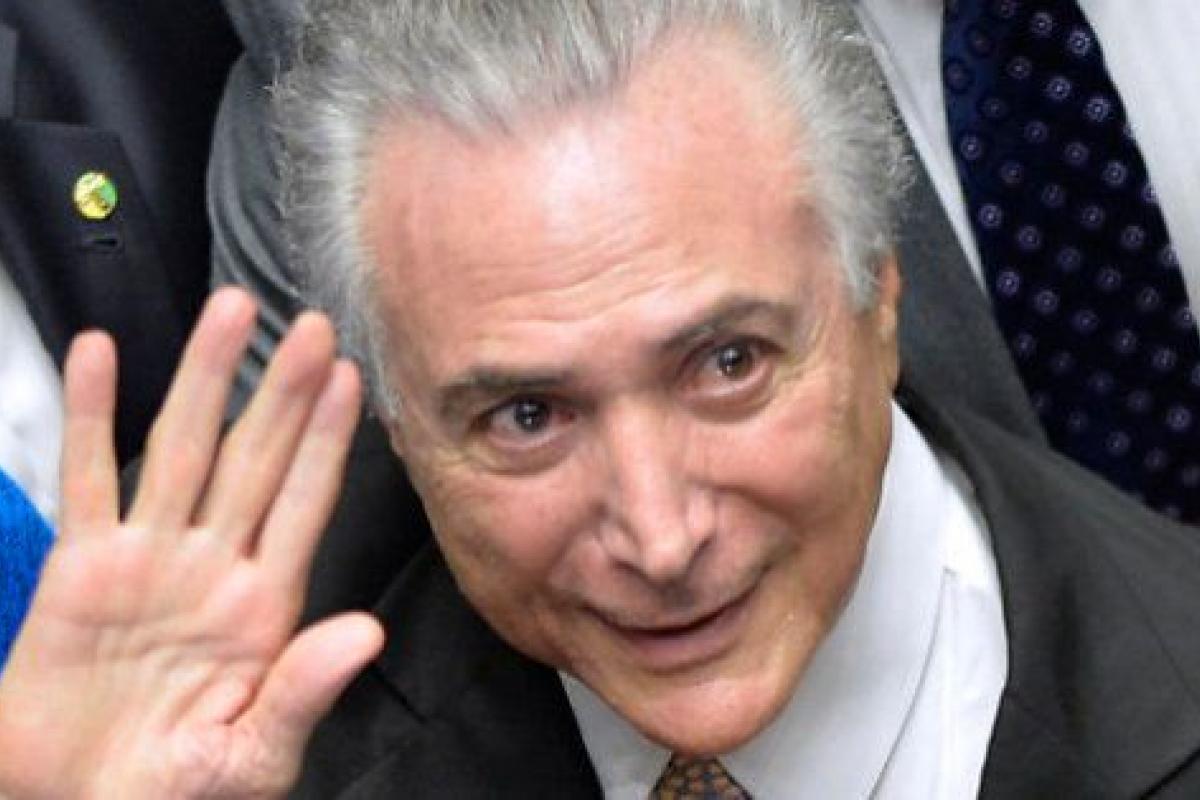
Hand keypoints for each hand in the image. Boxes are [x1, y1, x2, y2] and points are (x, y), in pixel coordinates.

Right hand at [0, 288, 382, 797]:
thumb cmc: (169, 795)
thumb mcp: (250, 758)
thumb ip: (303, 692)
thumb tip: (365, 634)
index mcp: (264, 608)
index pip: (305, 504)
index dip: (327, 441)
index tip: (352, 379)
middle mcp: (213, 567)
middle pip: (255, 459)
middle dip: (284, 391)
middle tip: (314, 322)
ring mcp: (148, 560)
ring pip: (183, 450)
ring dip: (206, 379)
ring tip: (232, 311)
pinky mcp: (79, 569)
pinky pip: (87, 479)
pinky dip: (93, 415)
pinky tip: (104, 354)